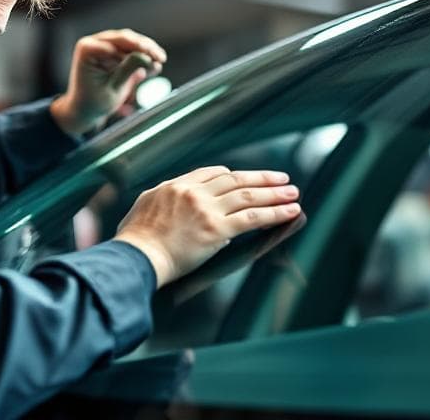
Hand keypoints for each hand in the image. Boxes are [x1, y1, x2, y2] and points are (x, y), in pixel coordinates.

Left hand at [50, 29, 166, 135]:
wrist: (86, 110)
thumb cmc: (92, 101)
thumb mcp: (112, 87)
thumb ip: (128, 70)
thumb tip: (147, 56)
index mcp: (87, 48)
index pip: (114, 43)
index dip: (135, 47)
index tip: (149, 55)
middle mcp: (96, 43)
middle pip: (125, 39)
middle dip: (145, 47)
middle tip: (160, 57)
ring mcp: (107, 47)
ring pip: (132, 43)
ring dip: (148, 52)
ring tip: (160, 61)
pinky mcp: (117, 54)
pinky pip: (134, 53)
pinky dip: (145, 58)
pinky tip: (155, 67)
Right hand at [113, 166, 301, 287]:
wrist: (137, 256)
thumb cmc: (136, 240)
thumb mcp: (146, 205)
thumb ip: (166, 199)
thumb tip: (179, 203)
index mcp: (177, 185)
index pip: (212, 173)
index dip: (234, 176)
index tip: (246, 179)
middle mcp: (194, 192)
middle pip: (236, 180)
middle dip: (262, 179)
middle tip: (282, 179)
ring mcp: (207, 209)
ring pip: (249, 196)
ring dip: (275, 194)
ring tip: (293, 193)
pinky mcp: (217, 229)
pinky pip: (253, 218)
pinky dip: (274, 213)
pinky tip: (289, 211)